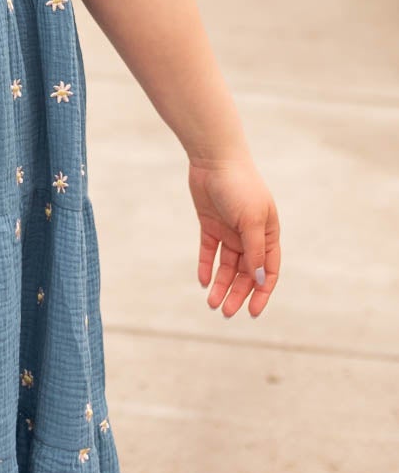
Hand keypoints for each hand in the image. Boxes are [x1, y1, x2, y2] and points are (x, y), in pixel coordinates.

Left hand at [189, 154, 279, 318]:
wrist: (214, 160)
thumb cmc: (240, 187)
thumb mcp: (251, 220)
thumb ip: (255, 251)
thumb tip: (259, 280)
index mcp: (268, 235)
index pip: (268, 271)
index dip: (262, 293)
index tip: (252, 312)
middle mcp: (250, 235)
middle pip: (246, 273)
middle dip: (237, 294)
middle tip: (225, 312)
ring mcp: (229, 230)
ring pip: (227, 266)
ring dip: (221, 284)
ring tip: (211, 303)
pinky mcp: (210, 224)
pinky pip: (209, 251)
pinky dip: (206, 266)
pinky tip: (203, 281)